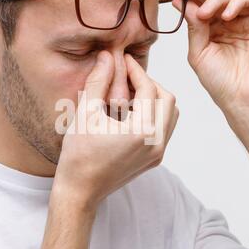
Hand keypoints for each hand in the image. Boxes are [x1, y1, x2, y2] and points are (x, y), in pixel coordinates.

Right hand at [53, 51, 178, 210]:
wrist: (80, 191)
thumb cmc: (78, 155)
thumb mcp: (85, 114)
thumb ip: (98, 81)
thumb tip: (107, 56)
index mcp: (141, 131)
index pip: (149, 89)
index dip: (136, 70)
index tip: (123, 60)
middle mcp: (156, 143)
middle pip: (167, 99)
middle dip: (149, 82)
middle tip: (127, 77)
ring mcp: (158, 153)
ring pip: (170, 114)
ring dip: (155, 98)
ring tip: (130, 94)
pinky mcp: (154, 159)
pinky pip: (164, 128)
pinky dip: (154, 114)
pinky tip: (131, 112)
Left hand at [172, 0, 248, 122]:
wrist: (243, 100)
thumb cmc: (221, 83)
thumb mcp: (199, 52)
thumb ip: (194, 26)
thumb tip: (182, 2)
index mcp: (213, 29)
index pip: (201, 3)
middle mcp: (231, 22)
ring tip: (206, 13)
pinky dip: (240, 0)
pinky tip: (227, 15)